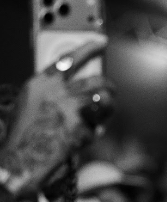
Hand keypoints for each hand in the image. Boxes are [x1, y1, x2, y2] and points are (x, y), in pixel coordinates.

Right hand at [1, 41, 111, 197]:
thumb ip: (51, 92)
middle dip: (108, 86)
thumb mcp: (30, 105)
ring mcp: (70, 108)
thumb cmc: (24, 134)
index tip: (101, 43)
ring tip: (104, 114)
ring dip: (108, 107)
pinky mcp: (81, 125)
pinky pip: (97, 126)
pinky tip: (83, 138)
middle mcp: (56, 91)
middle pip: (95, 81)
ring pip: (103, 100)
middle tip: (110, 90)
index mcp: (40, 83)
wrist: (21, 158)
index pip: (69, 58)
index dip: (88, 49)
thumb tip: (78, 86)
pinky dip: (93, 133)